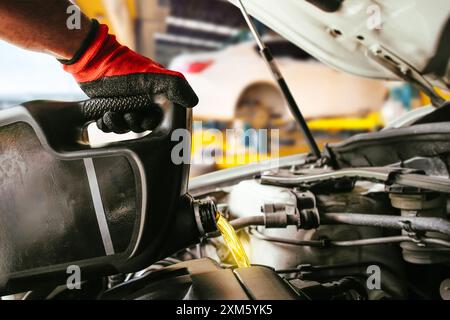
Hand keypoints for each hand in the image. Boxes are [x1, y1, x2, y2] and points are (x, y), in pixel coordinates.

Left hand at [61, 20, 197, 132]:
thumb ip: (176, 87)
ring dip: (117, 125)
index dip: (152, 125)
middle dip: (133, 125)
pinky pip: (109, 125)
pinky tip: (103, 117)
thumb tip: (193, 102)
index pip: (160, 120)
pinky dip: (106, 125)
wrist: (94, 61)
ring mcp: (125, 105)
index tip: (144, 120)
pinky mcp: (108, 108)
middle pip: (142, 127)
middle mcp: (142, 102)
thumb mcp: (155, 77)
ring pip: (124, 128)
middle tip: (127, 115)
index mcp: (156, 97)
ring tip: (111, 114)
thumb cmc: (126, 68)